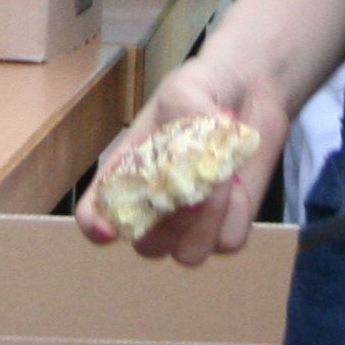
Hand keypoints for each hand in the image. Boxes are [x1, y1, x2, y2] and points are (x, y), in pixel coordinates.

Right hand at [73, 59, 289, 265]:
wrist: (249, 89)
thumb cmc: (202, 89)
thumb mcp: (184, 92)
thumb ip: (184, 125)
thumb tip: (195, 172)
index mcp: (127, 173)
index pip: (96, 212)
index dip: (95, 225)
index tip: (107, 228)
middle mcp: (154, 207)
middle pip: (147, 246)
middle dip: (171, 224)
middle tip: (193, 189)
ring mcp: (191, 224)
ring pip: (190, 254)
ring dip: (208, 221)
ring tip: (223, 178)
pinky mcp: (227, 227)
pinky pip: (229, 242)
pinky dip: (238, 214)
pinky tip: (239, 183)